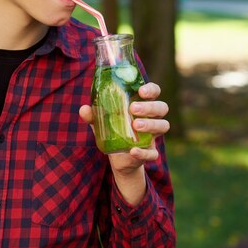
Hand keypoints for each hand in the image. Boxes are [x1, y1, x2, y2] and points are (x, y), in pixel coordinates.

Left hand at [79, 82, 169, 204]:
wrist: (119, 157)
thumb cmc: (113, 130)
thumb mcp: (101, 121)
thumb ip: (94, 115)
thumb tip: (84, 109)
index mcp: (143, 105)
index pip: (154, 92)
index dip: (151, 90)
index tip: (141, 91)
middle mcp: (152, 118)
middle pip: (162, 107)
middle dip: (150, 106)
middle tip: (133, 109)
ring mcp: (153, 136)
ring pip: (163, 126)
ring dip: (151, 124)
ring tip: (135, 125)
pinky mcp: (150, 152)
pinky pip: (153, 153)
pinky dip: (144, 152)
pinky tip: (133, 150)